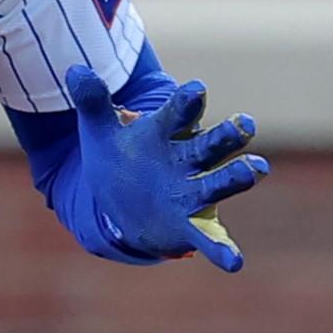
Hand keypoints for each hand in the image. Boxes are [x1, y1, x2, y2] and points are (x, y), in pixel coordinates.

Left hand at [66, 65, 268, 270]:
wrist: (125, 201)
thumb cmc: (120, 158)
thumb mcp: (99, 130)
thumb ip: (92, 101)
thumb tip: (76, 70)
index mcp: (167, 131)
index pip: (181, 111)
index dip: (189, 101)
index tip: (196, 90)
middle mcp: (187, 160)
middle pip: (211, 143)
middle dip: (228, 134)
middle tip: (245, 124)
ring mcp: (193, 193)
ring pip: (219, 182)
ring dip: (236, 176)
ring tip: (256, 169)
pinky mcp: (191, 226)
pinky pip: (211, 238)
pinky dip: (223, 249)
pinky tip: (234, 262)